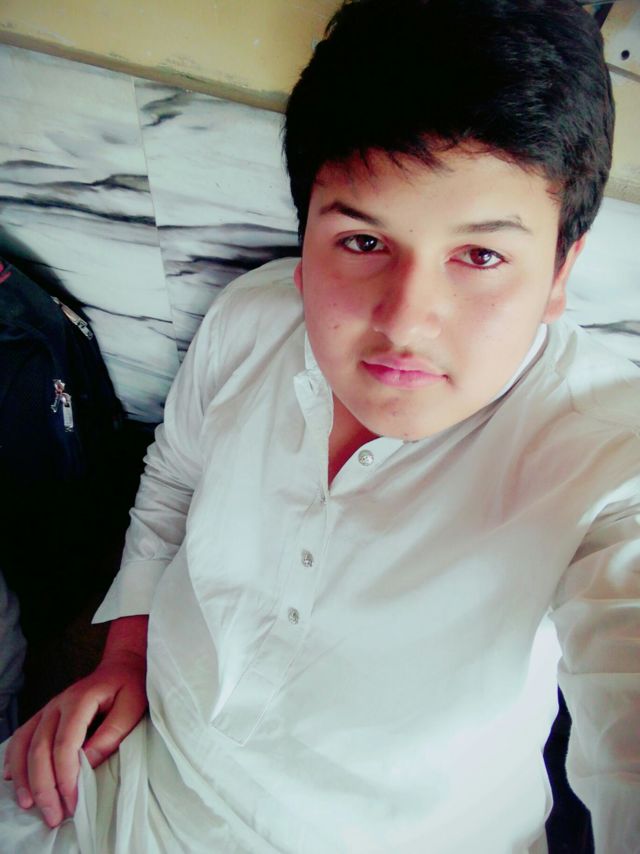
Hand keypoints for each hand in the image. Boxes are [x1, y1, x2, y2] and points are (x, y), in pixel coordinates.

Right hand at [2, 650, 146, 827]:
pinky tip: (12, 778)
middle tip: (54, 815)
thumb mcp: (131, 708)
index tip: (72, 801)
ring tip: (29, 805)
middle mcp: (57, 705)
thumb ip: (110, 735)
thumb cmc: (129, 688)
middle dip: (44, 787)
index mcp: (79, 700)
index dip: (65, 776)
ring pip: (25, 746)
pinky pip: (21, 737)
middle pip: (40, 750)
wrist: (121, 666)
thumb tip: (87, 763)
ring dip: (24, 778)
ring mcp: (47, 709)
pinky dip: (13, 759)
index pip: (64, 744)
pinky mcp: (44, 715)